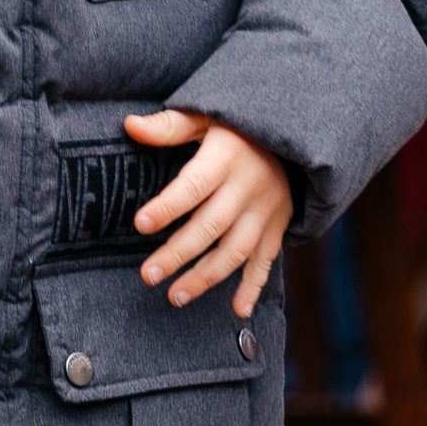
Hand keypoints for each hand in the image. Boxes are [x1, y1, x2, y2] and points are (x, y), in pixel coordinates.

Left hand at [127, 111, 294, 317]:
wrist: (296, 135)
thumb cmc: (240, 126)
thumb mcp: (208, 115)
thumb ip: (170, 125)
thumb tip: (130, 125)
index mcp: (227, 158)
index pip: (194, 186)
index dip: (168, 206)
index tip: (140, 225)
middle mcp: (248, 188)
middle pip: (210, 227)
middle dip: (178, 254)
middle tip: (148, 276)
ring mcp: (266, 212)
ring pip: (235, 251)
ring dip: (206, 277)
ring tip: (175, 296)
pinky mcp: (277, 227)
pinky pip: (266, 262)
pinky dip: (254, 287)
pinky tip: (238, 310)